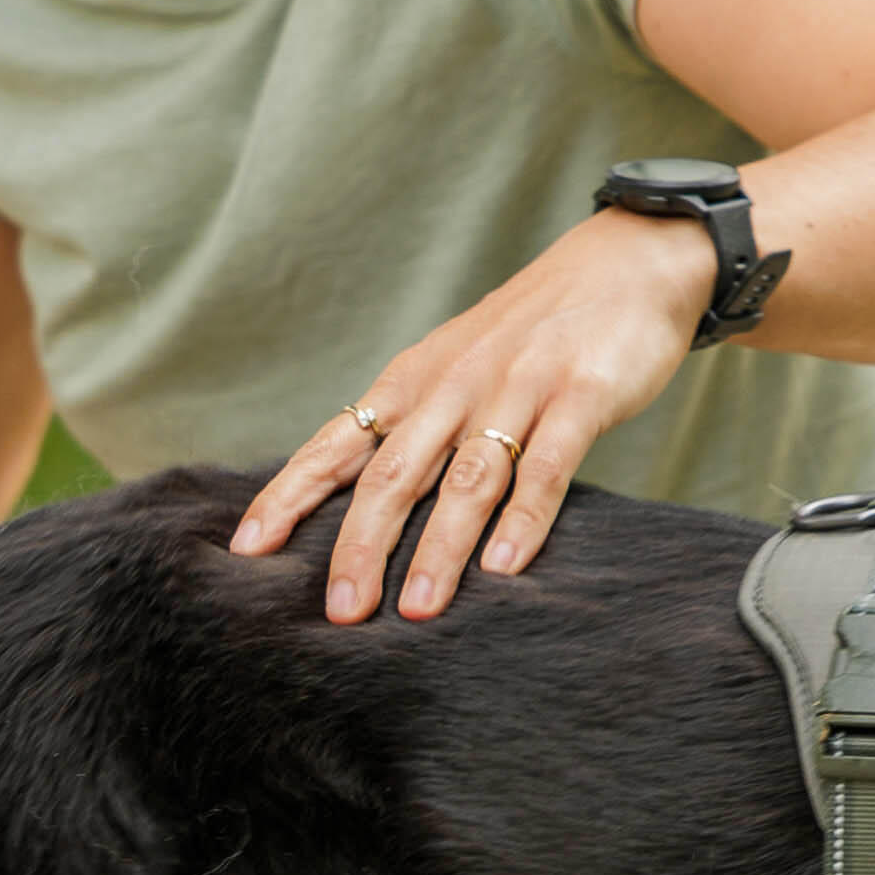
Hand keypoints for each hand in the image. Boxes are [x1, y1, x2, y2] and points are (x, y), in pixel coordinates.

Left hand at [230, 206, 721, 624]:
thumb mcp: (455, 367)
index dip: (289, 497)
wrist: (626, 263)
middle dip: (361, 546)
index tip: (248, 550)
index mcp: (412, 383)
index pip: (335, 446)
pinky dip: (524, 519)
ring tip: (417, 610)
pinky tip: (504, 568)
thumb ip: (415, 429)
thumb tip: (361, 509)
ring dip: (438, 549)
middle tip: (342, 612)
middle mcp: (453, 386)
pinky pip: (546, 467)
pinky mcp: (579, 396)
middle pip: (393, 474)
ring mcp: (516, 389)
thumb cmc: (532, 332)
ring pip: (466, 479)